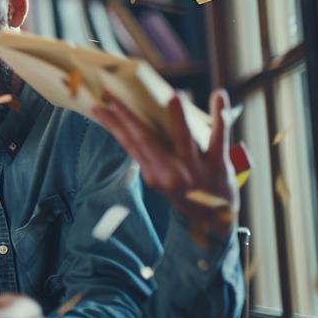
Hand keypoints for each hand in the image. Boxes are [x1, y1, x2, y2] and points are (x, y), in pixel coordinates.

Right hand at [93, 89, 238, 240]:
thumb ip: (149, 158)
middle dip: (129, 117)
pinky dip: (220, 116)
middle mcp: (170, 173)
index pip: (128, 145)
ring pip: (183, 139)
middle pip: (146, 140)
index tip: (97, 107)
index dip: (113, 125)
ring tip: (173, 96)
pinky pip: (219, 137)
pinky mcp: (219, 164)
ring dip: (178, 117)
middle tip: (114, 96)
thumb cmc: (185, 194)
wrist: (215, 221)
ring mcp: (194, 169)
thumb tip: (132, 129)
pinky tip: (219, 95)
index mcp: (153, 175)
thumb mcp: (160, 182)